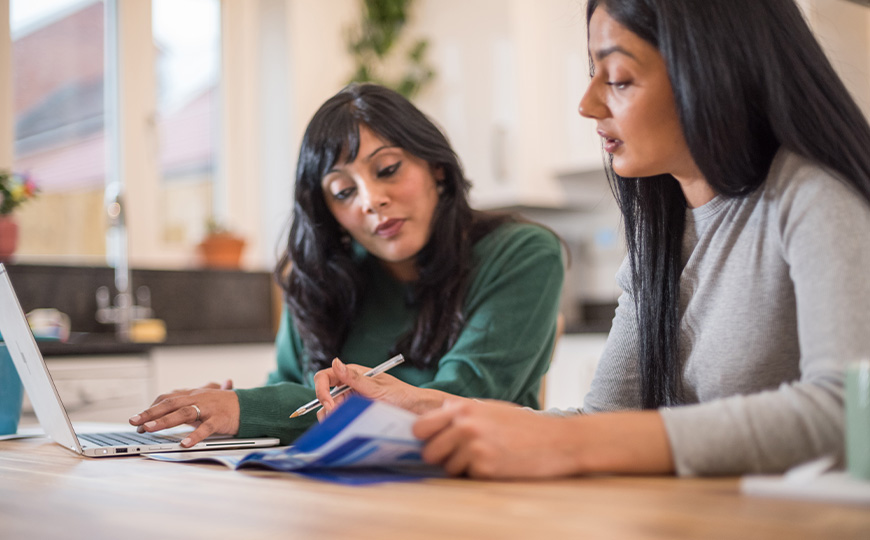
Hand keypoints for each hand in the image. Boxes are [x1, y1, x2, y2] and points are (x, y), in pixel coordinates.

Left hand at [128, 379, 238, 446]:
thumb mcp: (205, 401)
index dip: (151, 408)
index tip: (138, 419)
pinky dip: (194, 436)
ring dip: (165, 421)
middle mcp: (199, 398)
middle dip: (150, 413)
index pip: (167, 398)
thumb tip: (166, 408)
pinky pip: (206, 428)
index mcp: (193, 394)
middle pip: (170, 403)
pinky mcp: (220, 419)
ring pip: (184, 413)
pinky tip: (184, 444)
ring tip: (150, 429)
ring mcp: (209, 408)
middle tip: (134, 422)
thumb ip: (188, 404)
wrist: (252, 406)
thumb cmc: (227, 405)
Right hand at [313, 358, 447, 419]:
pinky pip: (339, 418)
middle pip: (324, 396)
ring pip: (329, 410)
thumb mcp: (377, 388)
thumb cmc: (400, 395)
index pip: (325, 377)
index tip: (328, 404)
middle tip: (337, 419)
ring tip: (344, 424)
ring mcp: (351, 400)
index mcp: (352, 373)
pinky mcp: (354, 413)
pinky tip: (348, 427)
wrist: (415, 410)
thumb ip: (354, 378)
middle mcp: (349, 386)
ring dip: (332, 418)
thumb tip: (335, 362)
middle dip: (327, 408)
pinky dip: (339, 424)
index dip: (321, 390)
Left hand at [413, 399, 582, 478]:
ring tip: (487, 457)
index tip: (433, 443)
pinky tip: (498, 464)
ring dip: (462, 468)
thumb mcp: (490, 408)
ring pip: (448, 468)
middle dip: (442, 457)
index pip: (420, 427)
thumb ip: (461, 412)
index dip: (425, 439)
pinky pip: (467, 477)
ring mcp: (474, 446)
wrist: (558, 440)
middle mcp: (465, 425)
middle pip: (429, 452)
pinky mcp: (485, 468)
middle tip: (462, 455)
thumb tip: (434, 418)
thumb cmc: (524, 425)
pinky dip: (478, 475)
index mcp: (463, 407)